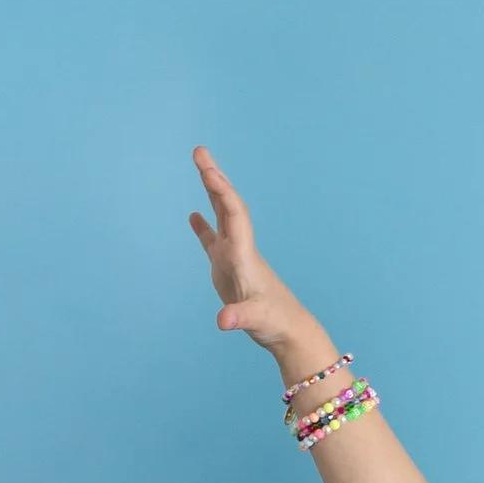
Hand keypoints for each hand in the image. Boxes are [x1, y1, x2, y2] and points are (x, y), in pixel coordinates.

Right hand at [187, 146, 324, 370]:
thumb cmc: (277, 324)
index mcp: (244, 255)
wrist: (290, 331)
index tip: (209, 170)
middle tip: (199, 150)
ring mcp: (234, 257)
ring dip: (211, 191)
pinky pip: (213, 241)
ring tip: (200, 165)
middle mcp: (240, 249)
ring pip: (221, 216)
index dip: (222, 192)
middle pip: (227, 205)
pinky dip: (203, 227)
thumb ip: (240, 317)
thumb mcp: (257, 320)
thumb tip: (223, 320)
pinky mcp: (229, 270)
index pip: (234, 215)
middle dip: (214, 178)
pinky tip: (193, 216)